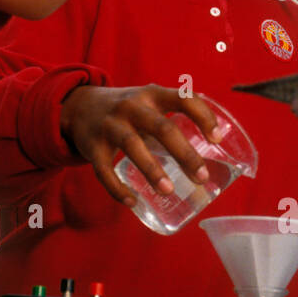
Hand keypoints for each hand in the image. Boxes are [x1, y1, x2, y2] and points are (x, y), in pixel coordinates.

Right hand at [59, 84, 221, 206]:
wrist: (80, 106)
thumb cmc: (129, 109)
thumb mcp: (150, 100)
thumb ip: (176, 114)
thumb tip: (216, 146)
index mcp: (152, 94)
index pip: (183, 98)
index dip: (203, 116)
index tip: (217, 138)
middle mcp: (132, 106)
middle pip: (162, 128)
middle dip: (185, 154)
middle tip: (202, 177)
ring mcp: (110, 125)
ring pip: (132, 146)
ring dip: (152, 170)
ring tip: (168, 191)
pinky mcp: (92, 146)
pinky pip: (104, 170)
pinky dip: (118, 188)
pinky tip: (132, 202)